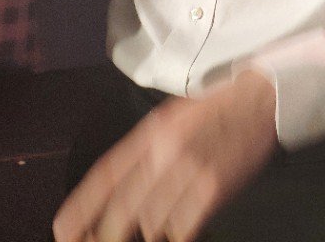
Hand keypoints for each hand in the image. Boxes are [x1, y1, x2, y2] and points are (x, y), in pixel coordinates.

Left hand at [53, 69, 277, 241]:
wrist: (261, 97)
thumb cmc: (217, 108)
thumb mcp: (173, 118)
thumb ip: (145, 151)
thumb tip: (117, 192)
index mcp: (151, 131)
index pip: (105, 175)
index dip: (80, 208)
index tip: (62, 232)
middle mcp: (164, 151)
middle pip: (122, 209)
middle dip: (107, 235)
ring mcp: (189, 170)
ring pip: (151, 223)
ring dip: (150, 232)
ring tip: (155, 227)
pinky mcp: (213, 188)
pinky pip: (182, 228)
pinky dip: (177, 233)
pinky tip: (180, 229)